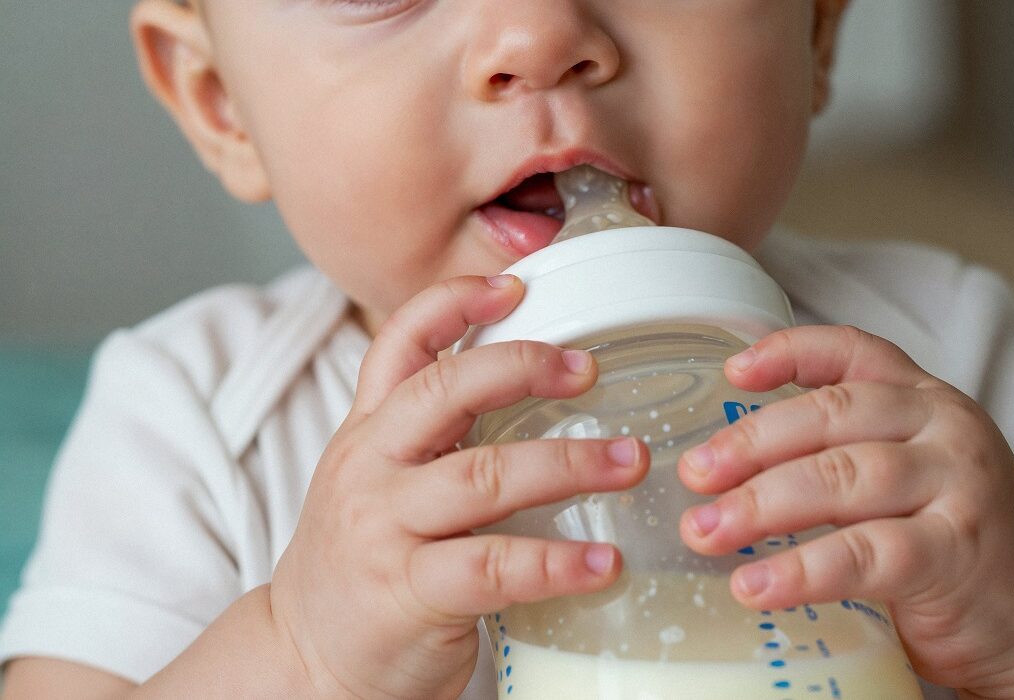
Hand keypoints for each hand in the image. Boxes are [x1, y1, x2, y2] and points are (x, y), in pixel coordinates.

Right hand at [269, 275, 648, 699]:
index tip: (514, 286)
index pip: (399, 344)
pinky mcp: (408, 592)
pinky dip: (557, 562)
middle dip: (523, 367)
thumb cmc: (363, 565)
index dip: (453, 304)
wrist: (304, 659)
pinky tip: (604, 562)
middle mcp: (370, 467)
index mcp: (368, 432)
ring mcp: (385, 528)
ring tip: (630, 462)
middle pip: (444, 390)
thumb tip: (530, 392)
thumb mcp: (379, 482)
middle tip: (590, 368)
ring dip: (568, 463)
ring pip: (483, 475)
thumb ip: (434, 437)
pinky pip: (495, 567)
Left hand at [677, 325, 1013, 694]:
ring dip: (762, 504)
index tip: (731, 371)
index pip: (853, 351)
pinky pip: (866, 553)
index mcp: (923, 399)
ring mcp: (957, 484)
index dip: (788, 351)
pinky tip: (755, 585)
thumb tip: (722, 470)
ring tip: (705, 530)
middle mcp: (944, 426)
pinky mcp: (958, 551)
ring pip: (844, 477)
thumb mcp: (905, 474)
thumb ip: (839, 455)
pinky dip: (802, 570)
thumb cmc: (952, 540)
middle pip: (833, 414)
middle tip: (693, 474)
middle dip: (751, 443)